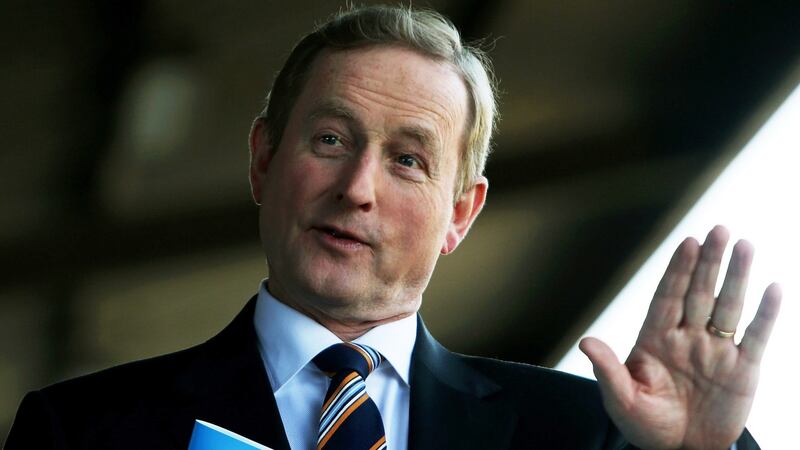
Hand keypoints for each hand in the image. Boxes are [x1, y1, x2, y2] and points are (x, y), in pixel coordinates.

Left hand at [579, 225, 781, 449]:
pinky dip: (765, 313)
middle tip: (719, 229)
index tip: (687, 242)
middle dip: (709, 262)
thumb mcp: (622, 400)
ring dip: (737, 276)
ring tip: (744, 245)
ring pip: (728, 306)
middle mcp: (687, 337)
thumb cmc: (646, 423)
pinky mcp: (743, 370)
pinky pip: (756, 337)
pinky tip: (772, 287)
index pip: (668, 297)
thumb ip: (608, 370)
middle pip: (699, 292)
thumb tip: (586, 341)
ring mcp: (716, 351)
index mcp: (655, 339)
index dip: (678, 270)